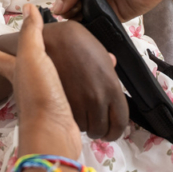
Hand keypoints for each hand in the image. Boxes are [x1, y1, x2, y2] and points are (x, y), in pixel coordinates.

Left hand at [0, 7, 81, 158]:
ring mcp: (42, 99)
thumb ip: (31, 33)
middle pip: (16, 69)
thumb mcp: (31, 57)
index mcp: (15, 71)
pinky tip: (83, 82)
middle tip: (15, 51)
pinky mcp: (60, 108)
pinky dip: (74, 83)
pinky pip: (65, 90)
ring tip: (58, 62)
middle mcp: (25, 85)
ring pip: (43, 79)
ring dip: (50, 69)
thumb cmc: (38, 93)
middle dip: (14, 59)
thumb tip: (28, 7)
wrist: (54, 133)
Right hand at [43, 21, 126, 139]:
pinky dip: (70, 120)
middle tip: (93, 125)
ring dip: (83, 125)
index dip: (116, 131)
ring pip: (85, 129)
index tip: (111, 131)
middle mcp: (97, 100)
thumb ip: (109, 68)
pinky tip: (68, 111)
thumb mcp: (100, 52)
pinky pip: (70, 122)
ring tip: (79, 115)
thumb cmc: (78, 42)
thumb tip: (113, 64)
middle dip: (99, 130)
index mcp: (112, 88)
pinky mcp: (61, 105)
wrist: (52, 40)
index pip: (120, 122)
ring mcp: (79, 104)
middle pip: (102, 130)